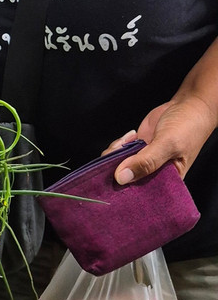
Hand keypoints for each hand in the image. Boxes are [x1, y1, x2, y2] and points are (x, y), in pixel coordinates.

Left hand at [103, 95, 217, 183]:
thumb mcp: (168, 144)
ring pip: (119, 166)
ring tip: (126, 142)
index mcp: (167, 180)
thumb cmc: (188, 127)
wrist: (187, 106)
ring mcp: (143, 161)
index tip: (112, 182)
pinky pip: (120, 153)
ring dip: (115, 155)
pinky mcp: (137, 149)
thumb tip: (122, 178)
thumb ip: (146, 161)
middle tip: (116, 156)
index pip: (140, 193)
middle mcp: (153, 173)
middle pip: (125, 180)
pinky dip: (119, 146)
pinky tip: (129, 137)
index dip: (124, 190)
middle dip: (114, 170)